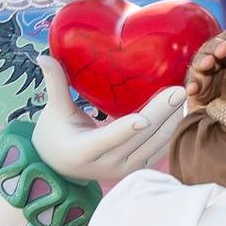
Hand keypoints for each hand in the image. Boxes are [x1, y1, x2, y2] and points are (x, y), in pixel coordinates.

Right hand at [33, 56, 184, 181]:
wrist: (61, 168)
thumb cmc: (55, 135)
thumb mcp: (53, 111)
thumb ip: (55, 84)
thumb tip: (43, 56)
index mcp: (82, 151)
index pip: (106, 139)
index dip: (124, 130)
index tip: (144, 119)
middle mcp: (106, 165)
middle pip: (138, 140)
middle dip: (161, 115)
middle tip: (178, 90)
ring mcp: (124, 170)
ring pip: (154, 146)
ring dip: (171, 121)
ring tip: (182, 96)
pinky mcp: (137, 169)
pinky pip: (159, 150)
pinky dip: (171, 130)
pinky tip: (180, 111)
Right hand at [185, 17, 225, 110]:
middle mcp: (214, 56)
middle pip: (213, 47)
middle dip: (218, 46)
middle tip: (225, 48)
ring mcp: (204, 71)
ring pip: (200, 63)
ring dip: (204, 62)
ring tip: (209, 63)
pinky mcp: (197, 87)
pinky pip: (192, 85)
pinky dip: (192, 86)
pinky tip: (193, 88)